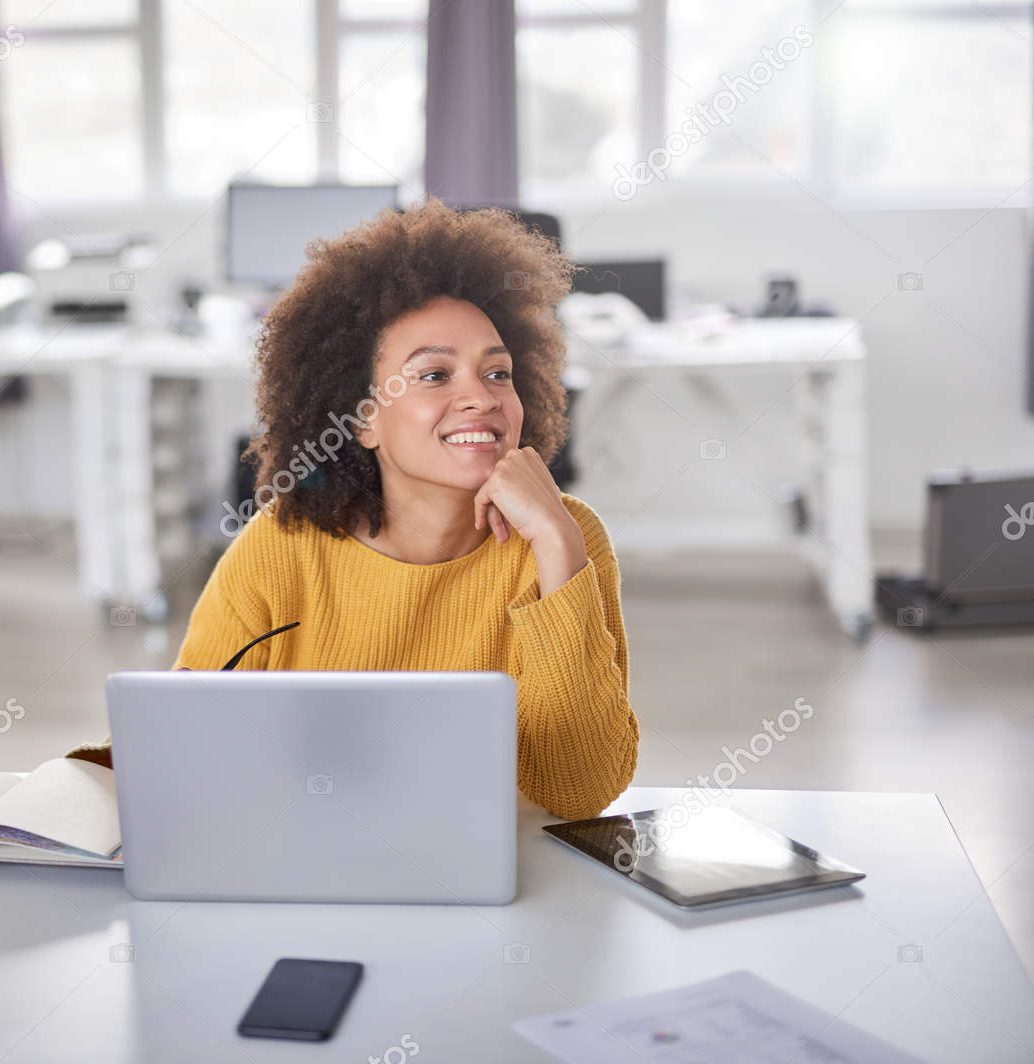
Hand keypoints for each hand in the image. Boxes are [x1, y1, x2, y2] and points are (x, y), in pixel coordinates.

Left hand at [473, 446, 588, 596]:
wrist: (551, 524)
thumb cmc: (549, 511)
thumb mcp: (539, 486)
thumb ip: (524, 479)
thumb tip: (507, 486)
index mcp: (528, 453)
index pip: (507, 474)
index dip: (510, 496)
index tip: (515, 514)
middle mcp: (516, 455)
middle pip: (497, 483)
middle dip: (500, 506)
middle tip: (506, 528)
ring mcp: (504, 466)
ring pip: (489, 493)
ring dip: (494, 515)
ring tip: (502, 534)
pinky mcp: (495, 482)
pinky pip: (480, 500)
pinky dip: (480, 514)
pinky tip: (482, 526)